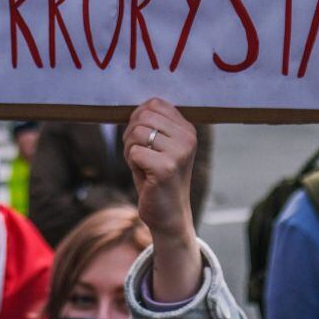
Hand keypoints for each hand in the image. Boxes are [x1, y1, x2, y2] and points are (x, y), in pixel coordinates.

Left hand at [123, 97, 196, 240]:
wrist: (169, 215)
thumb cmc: (158, 179)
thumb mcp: (160, 146)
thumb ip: (153, 125)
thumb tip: (137, 108)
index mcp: (187, 129)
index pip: (154, 104)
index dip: (138, 119)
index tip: (144, 141)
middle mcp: (187, 138)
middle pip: (143, 116)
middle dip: (132, 135)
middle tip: (140, 156)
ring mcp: (179, 153)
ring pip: (136, 133)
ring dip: (130, 150)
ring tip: (142, 166)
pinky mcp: (166, 168)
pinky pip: (134, 152)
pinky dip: (131, 163)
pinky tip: (144, 176)